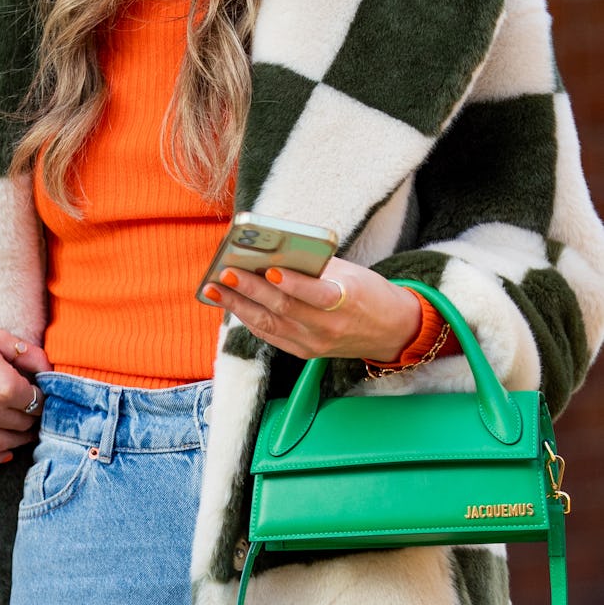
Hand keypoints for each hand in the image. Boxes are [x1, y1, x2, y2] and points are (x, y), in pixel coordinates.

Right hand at [0, 303, 51, 466]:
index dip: (44, 397)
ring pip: (4, 443)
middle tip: (36, 410)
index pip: (38, 402)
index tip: (43, 393)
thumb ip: (29, 355)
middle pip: (24, 424)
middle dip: (33, 417)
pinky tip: (5, 454)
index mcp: (4, 386)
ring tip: (26, 430)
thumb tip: (51, 372)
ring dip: (20, 439)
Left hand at [203, 256, 420, 362]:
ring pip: (270, 325)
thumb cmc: (368, 293)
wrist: (390, 331)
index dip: (292, 283)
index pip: (316, 294)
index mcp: (347, 301)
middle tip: (225, 273)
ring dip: (238, 306)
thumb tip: (274, 251)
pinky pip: (271, 336)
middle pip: (283, 309)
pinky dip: (249, 318)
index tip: (268, 269)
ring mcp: (315, 344)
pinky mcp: (305, 352)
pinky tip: (231, 303)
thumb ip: (315, 265)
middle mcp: (329, 327)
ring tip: (215, 289)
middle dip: (251, 290)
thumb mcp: (351, 272)